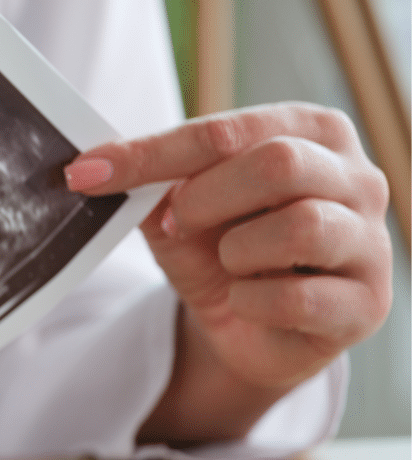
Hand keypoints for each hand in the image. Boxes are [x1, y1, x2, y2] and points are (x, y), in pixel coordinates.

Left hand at [65, 103, 392, 445]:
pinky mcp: (366, 304)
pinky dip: (250, 302)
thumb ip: (152, 184)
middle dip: (205, 199)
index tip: (88, 173)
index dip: (151, 152)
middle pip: (278, 163)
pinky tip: (247, 301)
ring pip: (300, 225)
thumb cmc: (222, 253)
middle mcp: (357, 177)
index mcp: (311, 132)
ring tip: (229, 263)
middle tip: (177, 223)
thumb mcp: (179, 211)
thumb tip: (96, 168)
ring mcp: (370, 241)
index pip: (227, 130)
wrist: (248, 329)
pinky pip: (297, 296)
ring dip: (236, 252)